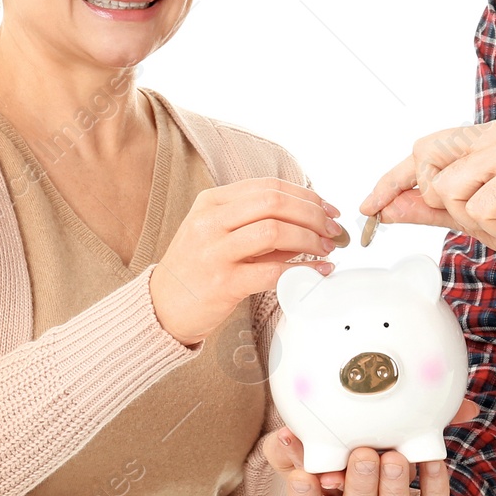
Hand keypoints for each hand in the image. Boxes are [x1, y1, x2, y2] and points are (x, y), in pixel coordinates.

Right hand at [148, 177, 341, 346]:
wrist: (162, 308)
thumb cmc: (197, 270)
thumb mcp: (221, 235)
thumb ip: (260, 226)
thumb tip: (312, 224)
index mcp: (211, 202)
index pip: (268, 186)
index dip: (305, 195)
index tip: (328, 209)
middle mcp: (210, 221)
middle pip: (274, 202)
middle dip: (313, 214)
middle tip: (333, 230)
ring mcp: (214, 251)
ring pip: (275, 231)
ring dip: (310, 239)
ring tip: (326, 249)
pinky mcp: (223, 283)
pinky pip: (272, 271)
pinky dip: (302, 270)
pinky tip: (318, 271)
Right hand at [260, 416, 476, 495]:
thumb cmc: (357, 493)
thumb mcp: (325, 476)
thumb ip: (303, 454)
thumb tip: (286, 431)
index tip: (301, 475)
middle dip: (359, 486)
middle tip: (363, 454)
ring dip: (393, 488)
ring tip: (395, 458)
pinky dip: (434, 485)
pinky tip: (433, 460)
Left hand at [357, 120, 495, 281]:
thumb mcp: (477, 221)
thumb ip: (432, 209)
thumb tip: (388, 206)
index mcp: (485, 139)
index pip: (423, 152)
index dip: (393, 180)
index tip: (367, 206)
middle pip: (427, 164)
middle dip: (444, 202)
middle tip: (490, 214)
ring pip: (449, 190)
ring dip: (476, 218)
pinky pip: (477, 208)